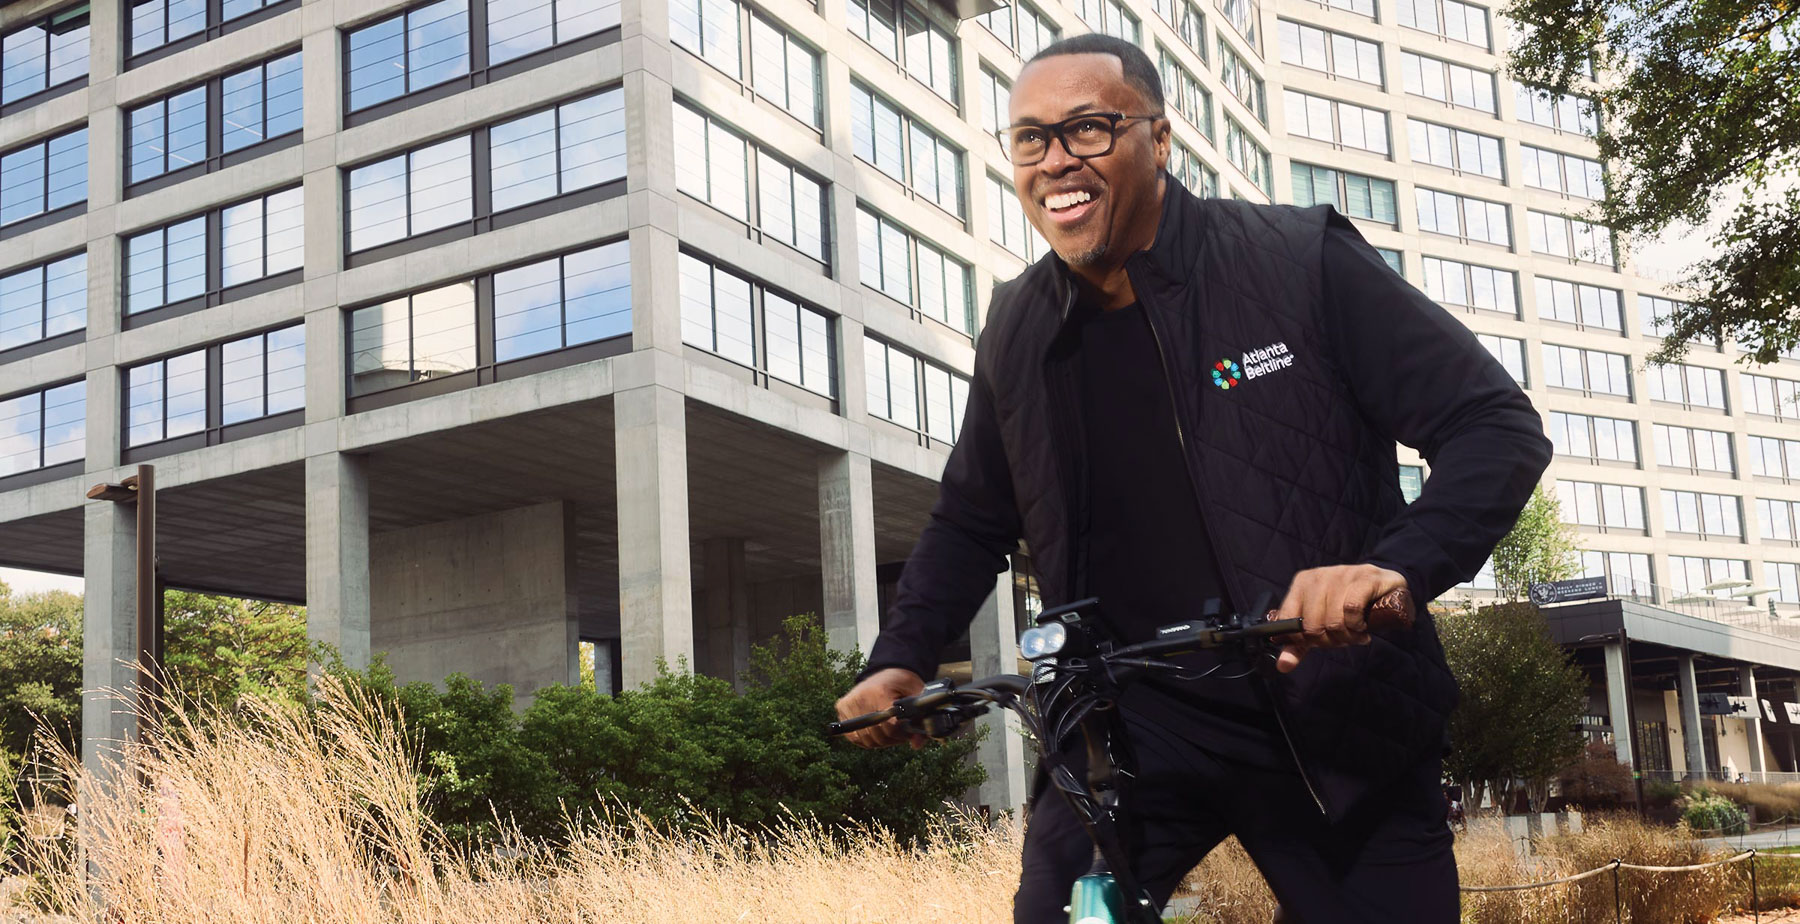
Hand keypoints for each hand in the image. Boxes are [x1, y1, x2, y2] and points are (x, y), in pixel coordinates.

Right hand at [834, 667, 927, 749]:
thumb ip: (921, 719)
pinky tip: (877, 730)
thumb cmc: (902, 683)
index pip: (889, 726)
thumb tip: (917, 744)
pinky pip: (853, 736)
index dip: (901, 734)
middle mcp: (860, 698)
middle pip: (876, 735)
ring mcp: (848, 703)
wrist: (886, 671)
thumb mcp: (917, 695)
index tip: (908, 730)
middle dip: (892, 738)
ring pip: (865, 739)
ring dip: (879, 740)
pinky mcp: (842, 708)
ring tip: (889, 730)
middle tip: (901, 732)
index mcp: (880, 693)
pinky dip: (866, 738)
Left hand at [1272, 564, 1407, 673]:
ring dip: (1346, 636)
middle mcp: (1319, 576)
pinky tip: (1361, 626)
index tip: (1319, 643)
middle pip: (1312, 625)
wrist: (1387, 585)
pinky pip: (1352, 609)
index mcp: (1302, 583)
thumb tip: (1284, 666)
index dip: (1304, 640)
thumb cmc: (1349, 606)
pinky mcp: (1365, 577)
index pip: (1288, 620)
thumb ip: (1300, 645)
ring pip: (1333, 620)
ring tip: (1355, 635)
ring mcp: (1342, 574)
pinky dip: (1356, 625)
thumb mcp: (1321, 623)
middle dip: (1329, 641)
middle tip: (1343, 640)